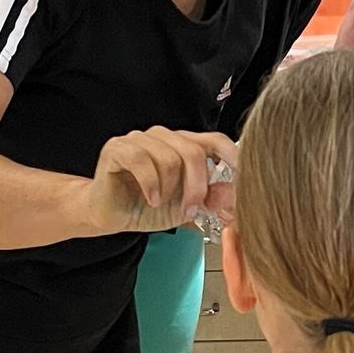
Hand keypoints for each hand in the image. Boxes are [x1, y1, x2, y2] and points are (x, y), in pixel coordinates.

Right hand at [80, 128, 235, 235]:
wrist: (111, 215)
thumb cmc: (147, 206)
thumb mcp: (187, 207)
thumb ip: (211, 199)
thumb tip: (234, 194)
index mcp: (184, 146)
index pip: (215, 140)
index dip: (231, 155)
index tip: (242, 174)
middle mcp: (164, 137)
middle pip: (193, 152)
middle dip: (196, 187)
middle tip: (191, 210)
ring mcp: (140, 140)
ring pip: (168, 158)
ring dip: (170, 189)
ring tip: (163, 204)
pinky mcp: (118, 149)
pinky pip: (141, 161)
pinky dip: (151, 184)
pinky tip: (151, 198)